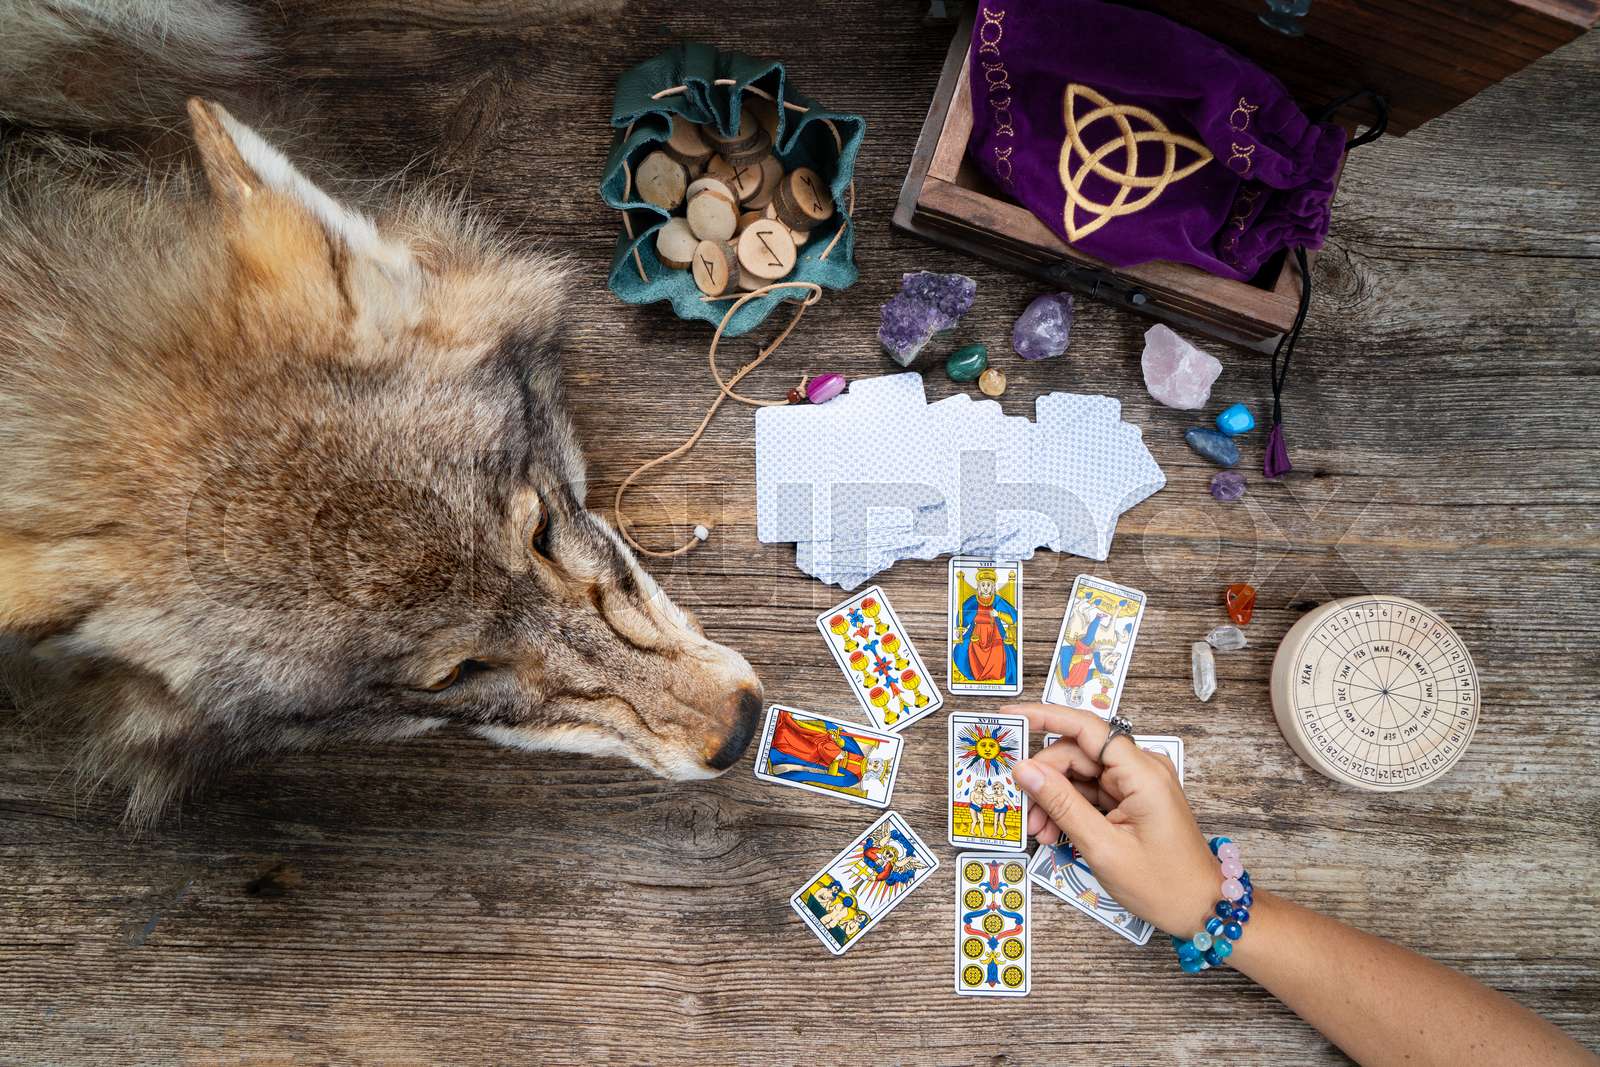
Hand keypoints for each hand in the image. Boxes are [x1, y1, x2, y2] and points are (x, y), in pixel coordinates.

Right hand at [1007, 703, 1220, 936]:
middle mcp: (1142, 769)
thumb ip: (1062, 804)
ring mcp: (1139, 783)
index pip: (1087, 728)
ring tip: (1040, 832)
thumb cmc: (1163, 885)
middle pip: (1077, 754)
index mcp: (1143, 773)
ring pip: (1079, 775)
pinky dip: (1070, 809)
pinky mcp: (1134, 798)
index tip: (1011, 717)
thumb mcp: (1103, 847)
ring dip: (1054, 800)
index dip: (1045, 716)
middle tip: (1024, 813)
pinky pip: (1091, 792)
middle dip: (1045, 780)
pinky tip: (1054, 832)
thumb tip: (1024, 770)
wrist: (1201, 910)